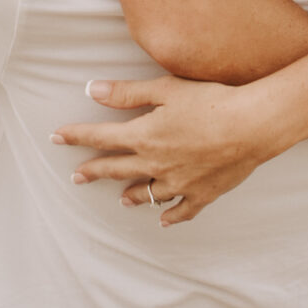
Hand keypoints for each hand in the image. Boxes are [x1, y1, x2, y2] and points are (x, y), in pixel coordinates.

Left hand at [52, 74, 279, 224]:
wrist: (252, 126)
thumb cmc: (211, 101)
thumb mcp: (166, 89)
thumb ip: (127, 93)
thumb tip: (92, 90)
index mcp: (144, 136)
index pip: (100, 137)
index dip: (76, 136)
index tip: (56, 138)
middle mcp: (155, 164)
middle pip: (116, 169)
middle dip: (93, 171)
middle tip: (77, 177)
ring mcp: (178, 183)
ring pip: (145, 194)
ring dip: (129, 194)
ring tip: (120, 197)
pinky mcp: (202, 194)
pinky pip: (180, 211)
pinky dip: (170, 215)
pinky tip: (163, 218)